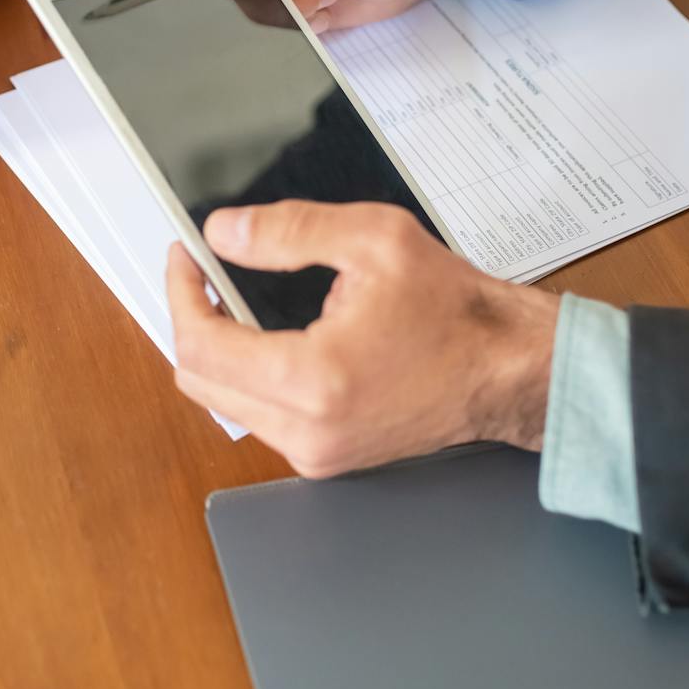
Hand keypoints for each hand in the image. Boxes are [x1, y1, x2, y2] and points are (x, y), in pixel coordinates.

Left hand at [166, 201, 559, 476]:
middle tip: (204, 274)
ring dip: (218, 350)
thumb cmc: (457, 313)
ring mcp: (315, 453)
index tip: (186, 257)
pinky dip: (248, 375)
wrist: (507, 370)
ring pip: (224, 402)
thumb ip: (289, 231)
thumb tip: (226, 233)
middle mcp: (307, 430)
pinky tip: (268, 336)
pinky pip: (258, 416)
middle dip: (191, 320)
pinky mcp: (325, 458)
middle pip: (199, 380)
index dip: (181, 293)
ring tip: (235, 300)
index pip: (201, 345)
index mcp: (313, 381)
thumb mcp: (375, 241)